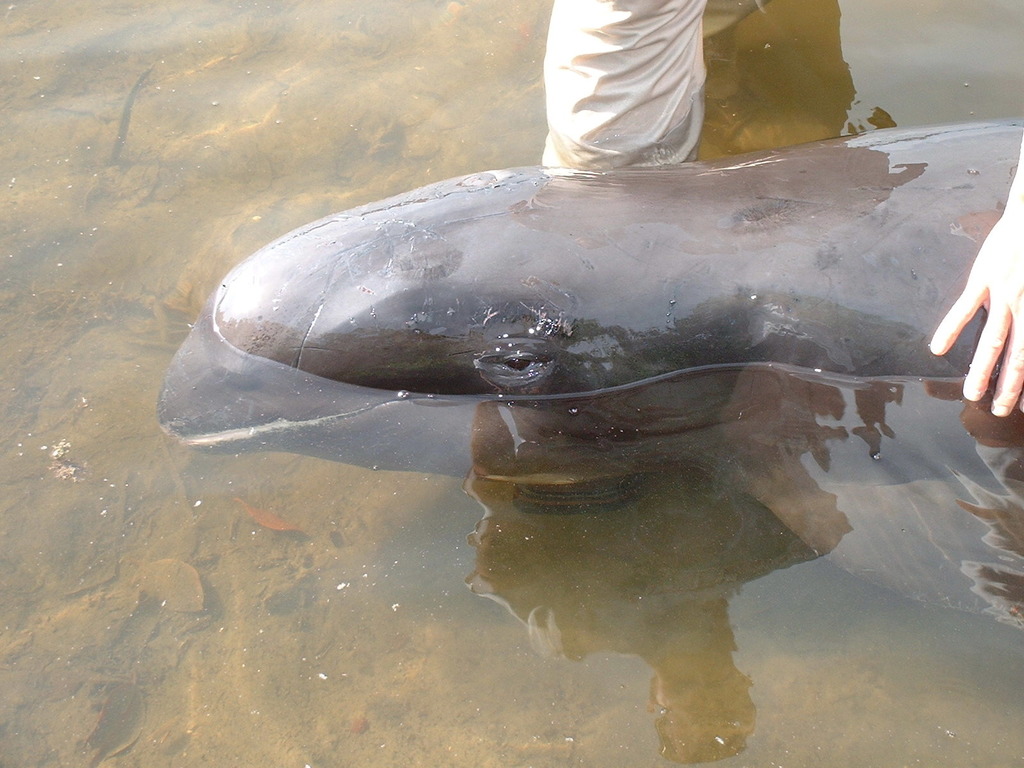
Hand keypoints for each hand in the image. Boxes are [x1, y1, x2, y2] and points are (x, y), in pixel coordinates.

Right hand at [930, 206, 1023, 415]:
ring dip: (981, 370)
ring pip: (991, 340)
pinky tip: (937, 348)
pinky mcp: (983, 278)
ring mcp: (1002, 292)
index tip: (1018, 402)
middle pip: (1016, 354)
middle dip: (1007, 386)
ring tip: (971, 393)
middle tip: (996, 411)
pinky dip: (950, 329)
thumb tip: (1022, 336)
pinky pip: (964, 309)